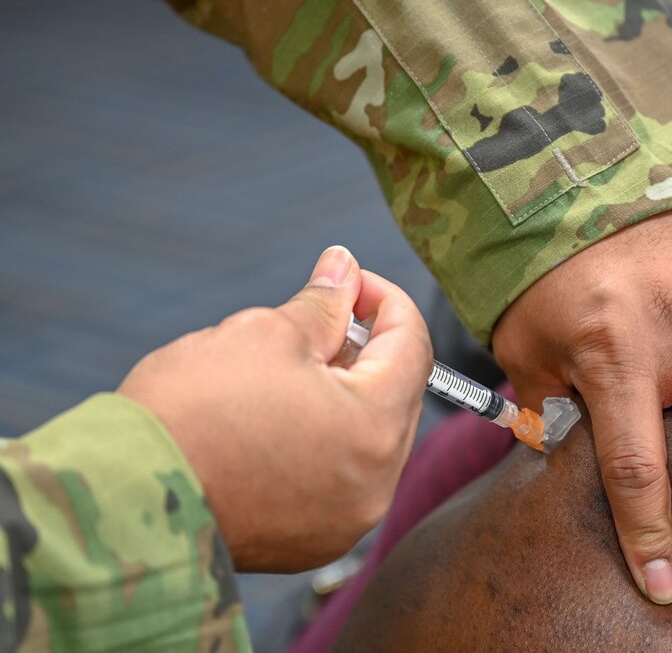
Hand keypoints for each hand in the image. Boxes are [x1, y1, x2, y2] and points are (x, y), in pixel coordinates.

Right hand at [118, 246, 431, 572]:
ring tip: (285, 368)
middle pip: (395, 394)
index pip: (413, 346)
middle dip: (363, 347)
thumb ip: (321, 303)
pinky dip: (322, 439)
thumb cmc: (192, 411)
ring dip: (342, 393)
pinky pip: (337, 475)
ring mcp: (345, 520)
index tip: (349, 281)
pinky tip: (275, 416)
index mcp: (376, 428)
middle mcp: (376, 484)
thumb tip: (344, 268)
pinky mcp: (311, 540)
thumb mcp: (263, 333)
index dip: (384, 300)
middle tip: (318, 318)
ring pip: (366, 436)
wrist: (121, 499)